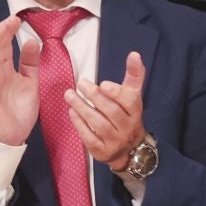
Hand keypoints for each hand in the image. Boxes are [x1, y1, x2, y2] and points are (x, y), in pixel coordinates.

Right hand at [0, 14, 41, 146]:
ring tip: (1, 28)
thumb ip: (30, 63)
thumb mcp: (31, 82)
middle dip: (2, 33)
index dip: (9, 33)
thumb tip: (32, 41)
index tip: (17, 20)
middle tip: (12, 19)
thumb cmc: (20, 110)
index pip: (5, 48)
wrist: (15, 135)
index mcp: (5, 71)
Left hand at [70, 51, 147, 171]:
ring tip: (69, 95)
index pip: (129, 101)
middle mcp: (128, 127)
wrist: (129, 149)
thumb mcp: (132, 96)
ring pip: (99, 124)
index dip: (116, 93)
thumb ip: (133, 75)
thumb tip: (134, 53)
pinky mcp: (102, 151)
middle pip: (112, 112)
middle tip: (81, 84)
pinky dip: (79, 124)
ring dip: (82, 108)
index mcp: (136, 111)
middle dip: (95, 97)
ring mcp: (115, 141)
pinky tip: (72, 112)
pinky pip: (90, 137)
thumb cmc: (127, 115)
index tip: (103, 84)